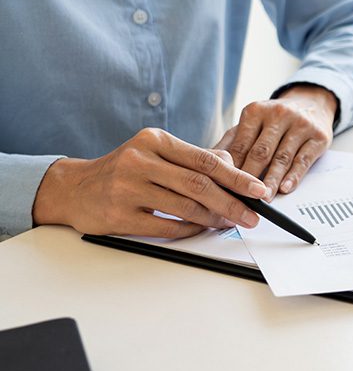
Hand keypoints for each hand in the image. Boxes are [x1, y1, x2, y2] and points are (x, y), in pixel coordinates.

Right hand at [32, 128, 268, 237]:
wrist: (75, 188)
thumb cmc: (125, 170)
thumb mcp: (157, 153)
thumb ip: (194, 159)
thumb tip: (234, 168)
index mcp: (155, 140)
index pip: (206, 159)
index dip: (237, 177)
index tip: (258, 190)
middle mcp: (140, 160)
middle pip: (199, 184)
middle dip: (232, 202)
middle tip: (252, 215)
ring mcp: (128, 188)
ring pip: (185, 206)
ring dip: (214, 218)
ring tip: (231, 222)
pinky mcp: (119, 214)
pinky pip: (166, 226)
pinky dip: (190, 229)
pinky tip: (202, 228)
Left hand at [214, 84, 336, 198]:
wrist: (311, 103)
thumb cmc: (275, 120)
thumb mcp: (252, 124)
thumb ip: (231, 143)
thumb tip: (207, 167)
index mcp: (255, 111)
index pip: (241, 145)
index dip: (231, 169)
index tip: (223, 189)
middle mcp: (278, 114)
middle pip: (260, 152)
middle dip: (249, 178)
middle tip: (241, 199)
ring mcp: (301, 124)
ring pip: (282, 158)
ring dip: (271, 181)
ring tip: (262, 199)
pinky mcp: (318, 136)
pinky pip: (303, 160)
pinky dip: (294, 176)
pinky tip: (285, 188)